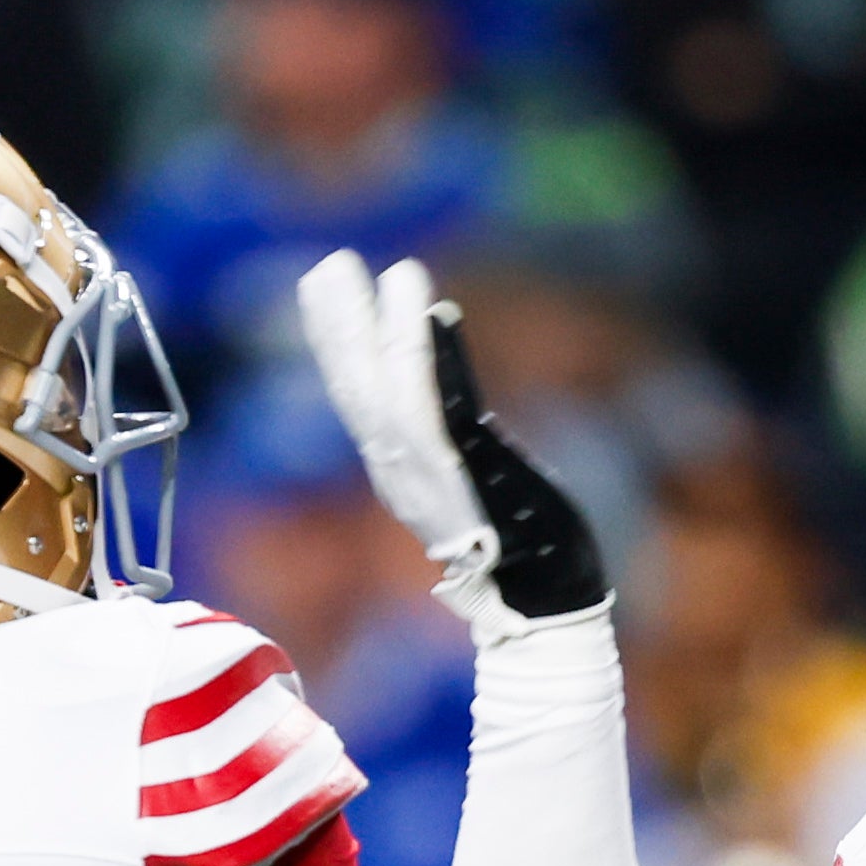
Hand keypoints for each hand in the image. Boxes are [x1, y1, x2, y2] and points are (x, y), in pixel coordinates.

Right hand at [296, 252, 604, 640]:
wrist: (545, 600)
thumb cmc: (522, 535)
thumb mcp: (472, 463)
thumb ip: (448, 404)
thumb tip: (437, 329)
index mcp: (398, 472)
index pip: (356, 397)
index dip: (335, 342)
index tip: (320, 288)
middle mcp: (400, 475)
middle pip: (356, 390)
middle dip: (338, 327)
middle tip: (329, 265)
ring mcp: (428, 477)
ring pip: (385, 394)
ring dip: (374, 332)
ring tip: (372, 274)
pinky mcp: (466, 475)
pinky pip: (437, 409)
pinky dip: (429, 359)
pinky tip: (432, 313)